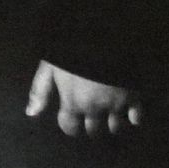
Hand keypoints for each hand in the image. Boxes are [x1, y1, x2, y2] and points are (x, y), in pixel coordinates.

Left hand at [26, 59, 141, 136]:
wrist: (106, 37)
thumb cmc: (72, 50)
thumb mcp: (50, 66)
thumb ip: (40, 90)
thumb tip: (31, 113)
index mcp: (73, 103)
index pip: (70, 128)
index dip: (70, 126)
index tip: (72, 122)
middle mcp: (95, 109)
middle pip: (93, 131)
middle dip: (91, 127)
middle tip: (92, 119)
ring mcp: (116, 105)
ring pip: (115, 127)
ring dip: (112, 124)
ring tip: (111, 116)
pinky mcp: (135, 97)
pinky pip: (137, 117)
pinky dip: (134, 117)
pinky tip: (131, 112)